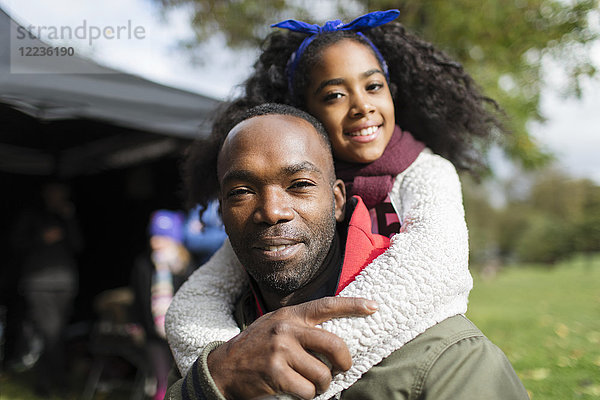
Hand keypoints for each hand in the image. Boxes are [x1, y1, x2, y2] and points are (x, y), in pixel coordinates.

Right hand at [207, 296, 377, 399]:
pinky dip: (308, 395)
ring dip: (322, 385)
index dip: (353, 305)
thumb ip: (298, 325)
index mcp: (289, 315)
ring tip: (312, 384)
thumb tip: (332, 334)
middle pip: (334, 344)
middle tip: (341, 368)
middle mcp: (287, 330)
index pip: (327, 305)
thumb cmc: (255, 347)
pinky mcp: (276, 374)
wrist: (223, 367)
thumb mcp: (274, 324)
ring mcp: (281, 351)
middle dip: (344, 361)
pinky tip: (296, 390)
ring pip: (322, 374)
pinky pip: (308, 390)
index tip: (373, 306)